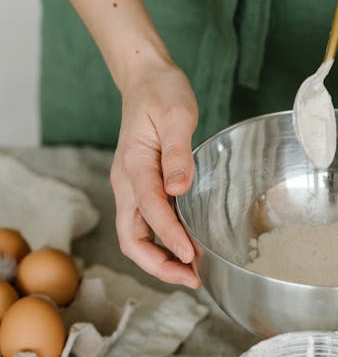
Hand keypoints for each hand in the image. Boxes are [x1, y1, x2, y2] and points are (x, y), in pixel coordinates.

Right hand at [110, 59, 200, 287]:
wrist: (145, 78)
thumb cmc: (162, 91)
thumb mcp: (176, 114)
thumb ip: (177, 153)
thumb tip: (178, 189)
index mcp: (133, 165)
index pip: (150, 211)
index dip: (170, 237)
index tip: (192, 256)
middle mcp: (126, 182)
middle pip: (132, 238)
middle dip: (158, 265)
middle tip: (192, 278)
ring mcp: (131, 187)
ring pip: (136, 236)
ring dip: (160, 259)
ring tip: (192, 272)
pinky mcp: (141, 187)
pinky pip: (146, 224)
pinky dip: (163, 243)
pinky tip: (188, 248)